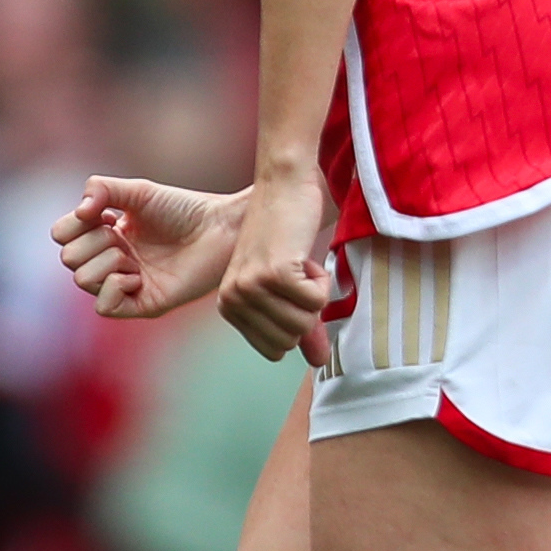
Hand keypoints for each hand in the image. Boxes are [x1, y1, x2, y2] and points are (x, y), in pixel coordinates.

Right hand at [53, 176, 239, 319]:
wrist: (219, 230)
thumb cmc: (183, 209)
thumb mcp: (137, 190)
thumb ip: (101, 189)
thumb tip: (79, 212)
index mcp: (105, 233)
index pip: (62, 235)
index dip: (74, 224)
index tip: (107, 214)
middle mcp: (111, 260)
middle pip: (69, 258)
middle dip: (94, 241)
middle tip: (124, 236)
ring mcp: (125, 284)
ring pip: (83, 280)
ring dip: (107, 261)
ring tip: (134, 257)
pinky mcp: (142, 304)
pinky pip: (104, 307)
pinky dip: (113, 287)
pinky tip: (136, 276)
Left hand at [218, 163, 333, 365]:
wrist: (284, 187)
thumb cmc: (286, 234)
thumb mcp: (287, 287)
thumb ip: (300, 326)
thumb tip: (318, 363)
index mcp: (228, 306)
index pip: (275, 351)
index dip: (295, 322)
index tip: (289, 289)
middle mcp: (233, 299)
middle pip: (290, 339)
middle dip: (306, 310)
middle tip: (296, 274)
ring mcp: (251, 286)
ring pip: (303, 323)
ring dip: (314, 293)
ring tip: (298, 264)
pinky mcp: (273, 272)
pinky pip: (316, 302)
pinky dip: (322, 280)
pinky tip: (304, 256)